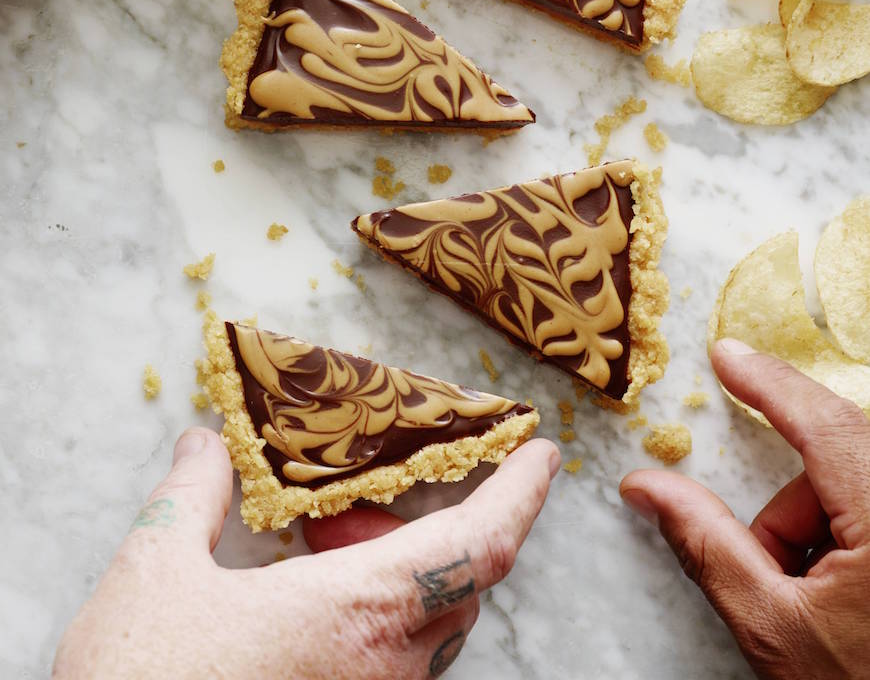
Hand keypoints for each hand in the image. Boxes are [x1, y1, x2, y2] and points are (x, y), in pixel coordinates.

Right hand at [52, 428, 558, 678]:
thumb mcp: (153, 576)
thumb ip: (191, 498)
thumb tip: (204, 444)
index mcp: (358, 611)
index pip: (480, 544)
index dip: (521, 493)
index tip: (544, 452)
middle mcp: (385, 669)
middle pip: (456, 587)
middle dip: (432, 531)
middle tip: (371, 502)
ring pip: (426, 634)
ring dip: (399, 580)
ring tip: (325, 550)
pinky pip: (392, 671)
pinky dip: (372, 623)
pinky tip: (303, 612)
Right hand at [620, 340, 869, 679]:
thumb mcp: (776, 627)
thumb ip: (707, 545)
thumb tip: (645, 485)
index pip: (825, 424)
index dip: (769, 383)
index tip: (725, 355)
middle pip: (837, 461)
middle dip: (791, 510)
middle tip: (775, 571)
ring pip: (856, 485)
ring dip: (820, 530)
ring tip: (819, 606)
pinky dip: (851, 536)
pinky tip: (851, 601)